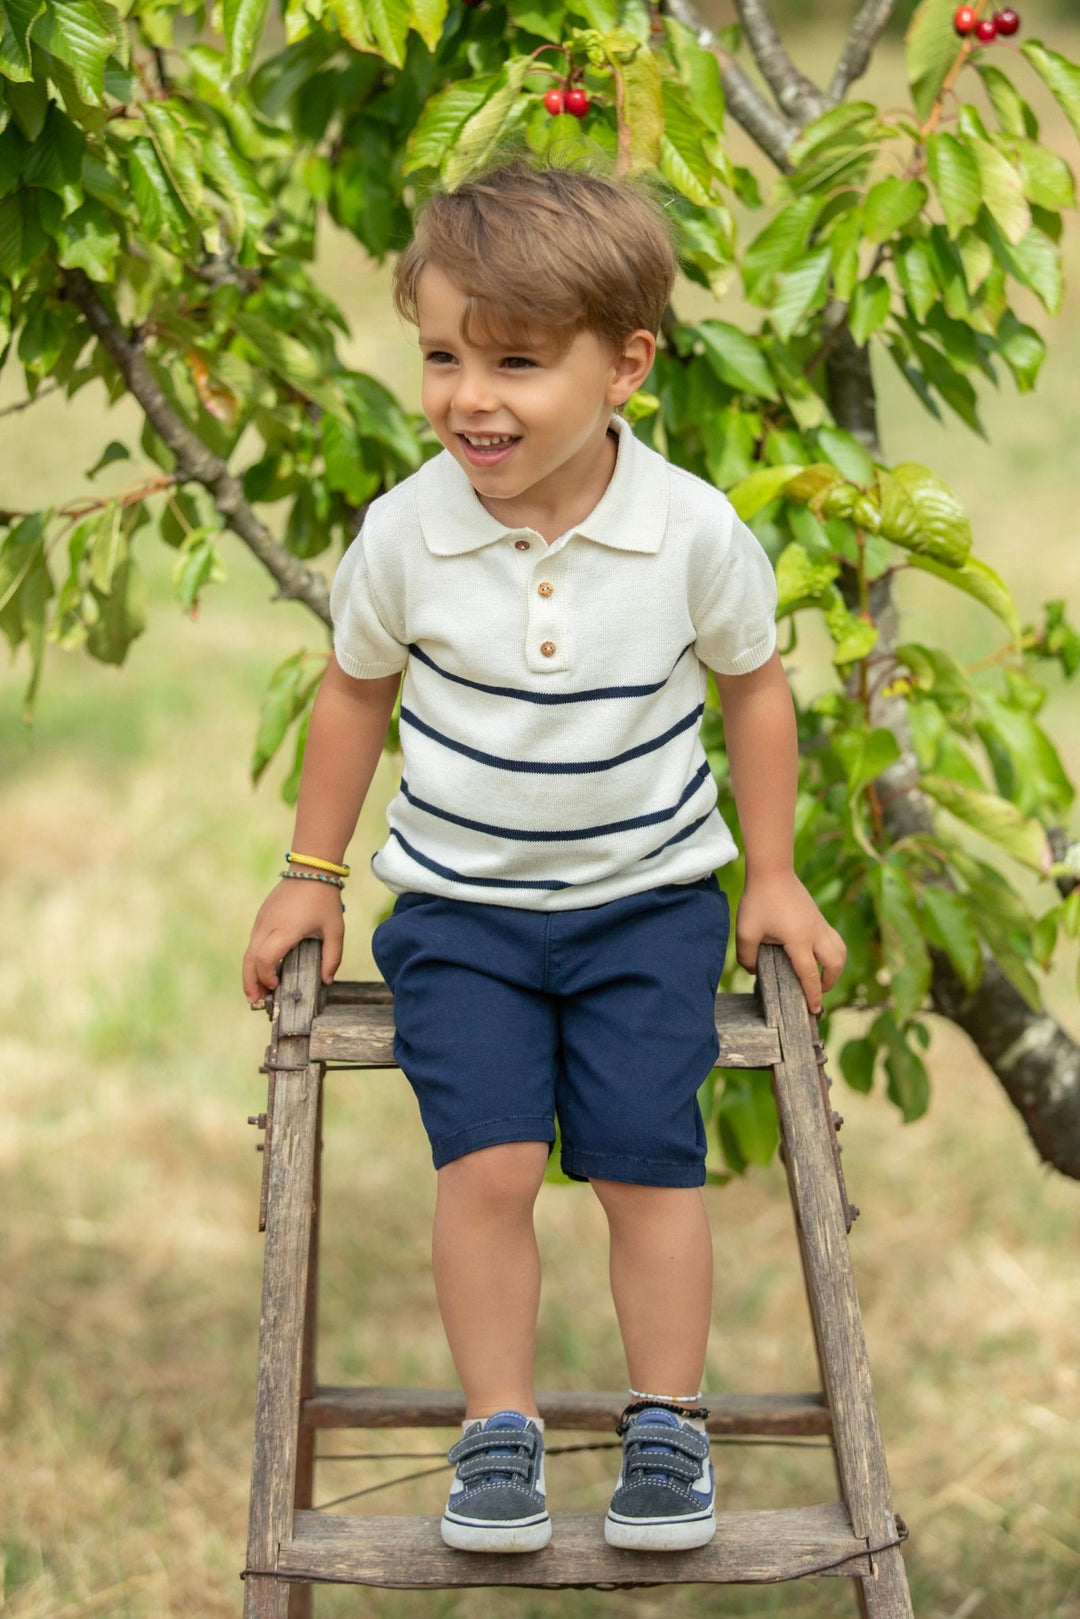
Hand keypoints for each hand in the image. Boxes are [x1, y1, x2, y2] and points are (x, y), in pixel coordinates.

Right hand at [242, 879, 344, 1002]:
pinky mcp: (261, 917)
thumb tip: (327, 981)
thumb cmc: (324, 899)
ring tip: (257, 992)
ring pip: (247, 951)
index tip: (277, 987)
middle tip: (255, 1001)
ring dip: (249, 973)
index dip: (266, 977)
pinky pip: (252, 942)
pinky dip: (253, 960)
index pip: (264, 958)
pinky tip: (262, 970)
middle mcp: (268, 925)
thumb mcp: (335, 930)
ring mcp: (261, 920)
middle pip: (249, 959)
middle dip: (250, 983)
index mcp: (286, 929)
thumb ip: (333, 957)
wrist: (310, 868)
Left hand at [735, 872, 845, 1015]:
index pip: (810, 974)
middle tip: (817, 993)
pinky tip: (815, 957)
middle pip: (835, 964)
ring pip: (840, 951)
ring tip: (821, 977)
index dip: (813, 994)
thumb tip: (753, 972)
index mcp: (799, 940)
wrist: (772, 871)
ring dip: (835, 968)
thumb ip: (747, 957)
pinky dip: (831, 954)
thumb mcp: (746, 932)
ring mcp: (820, 924)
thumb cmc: (758, 901)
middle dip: (829, 982)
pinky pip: (834, 941)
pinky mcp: (818, 918)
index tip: (814, 1010)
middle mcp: (815, 933)